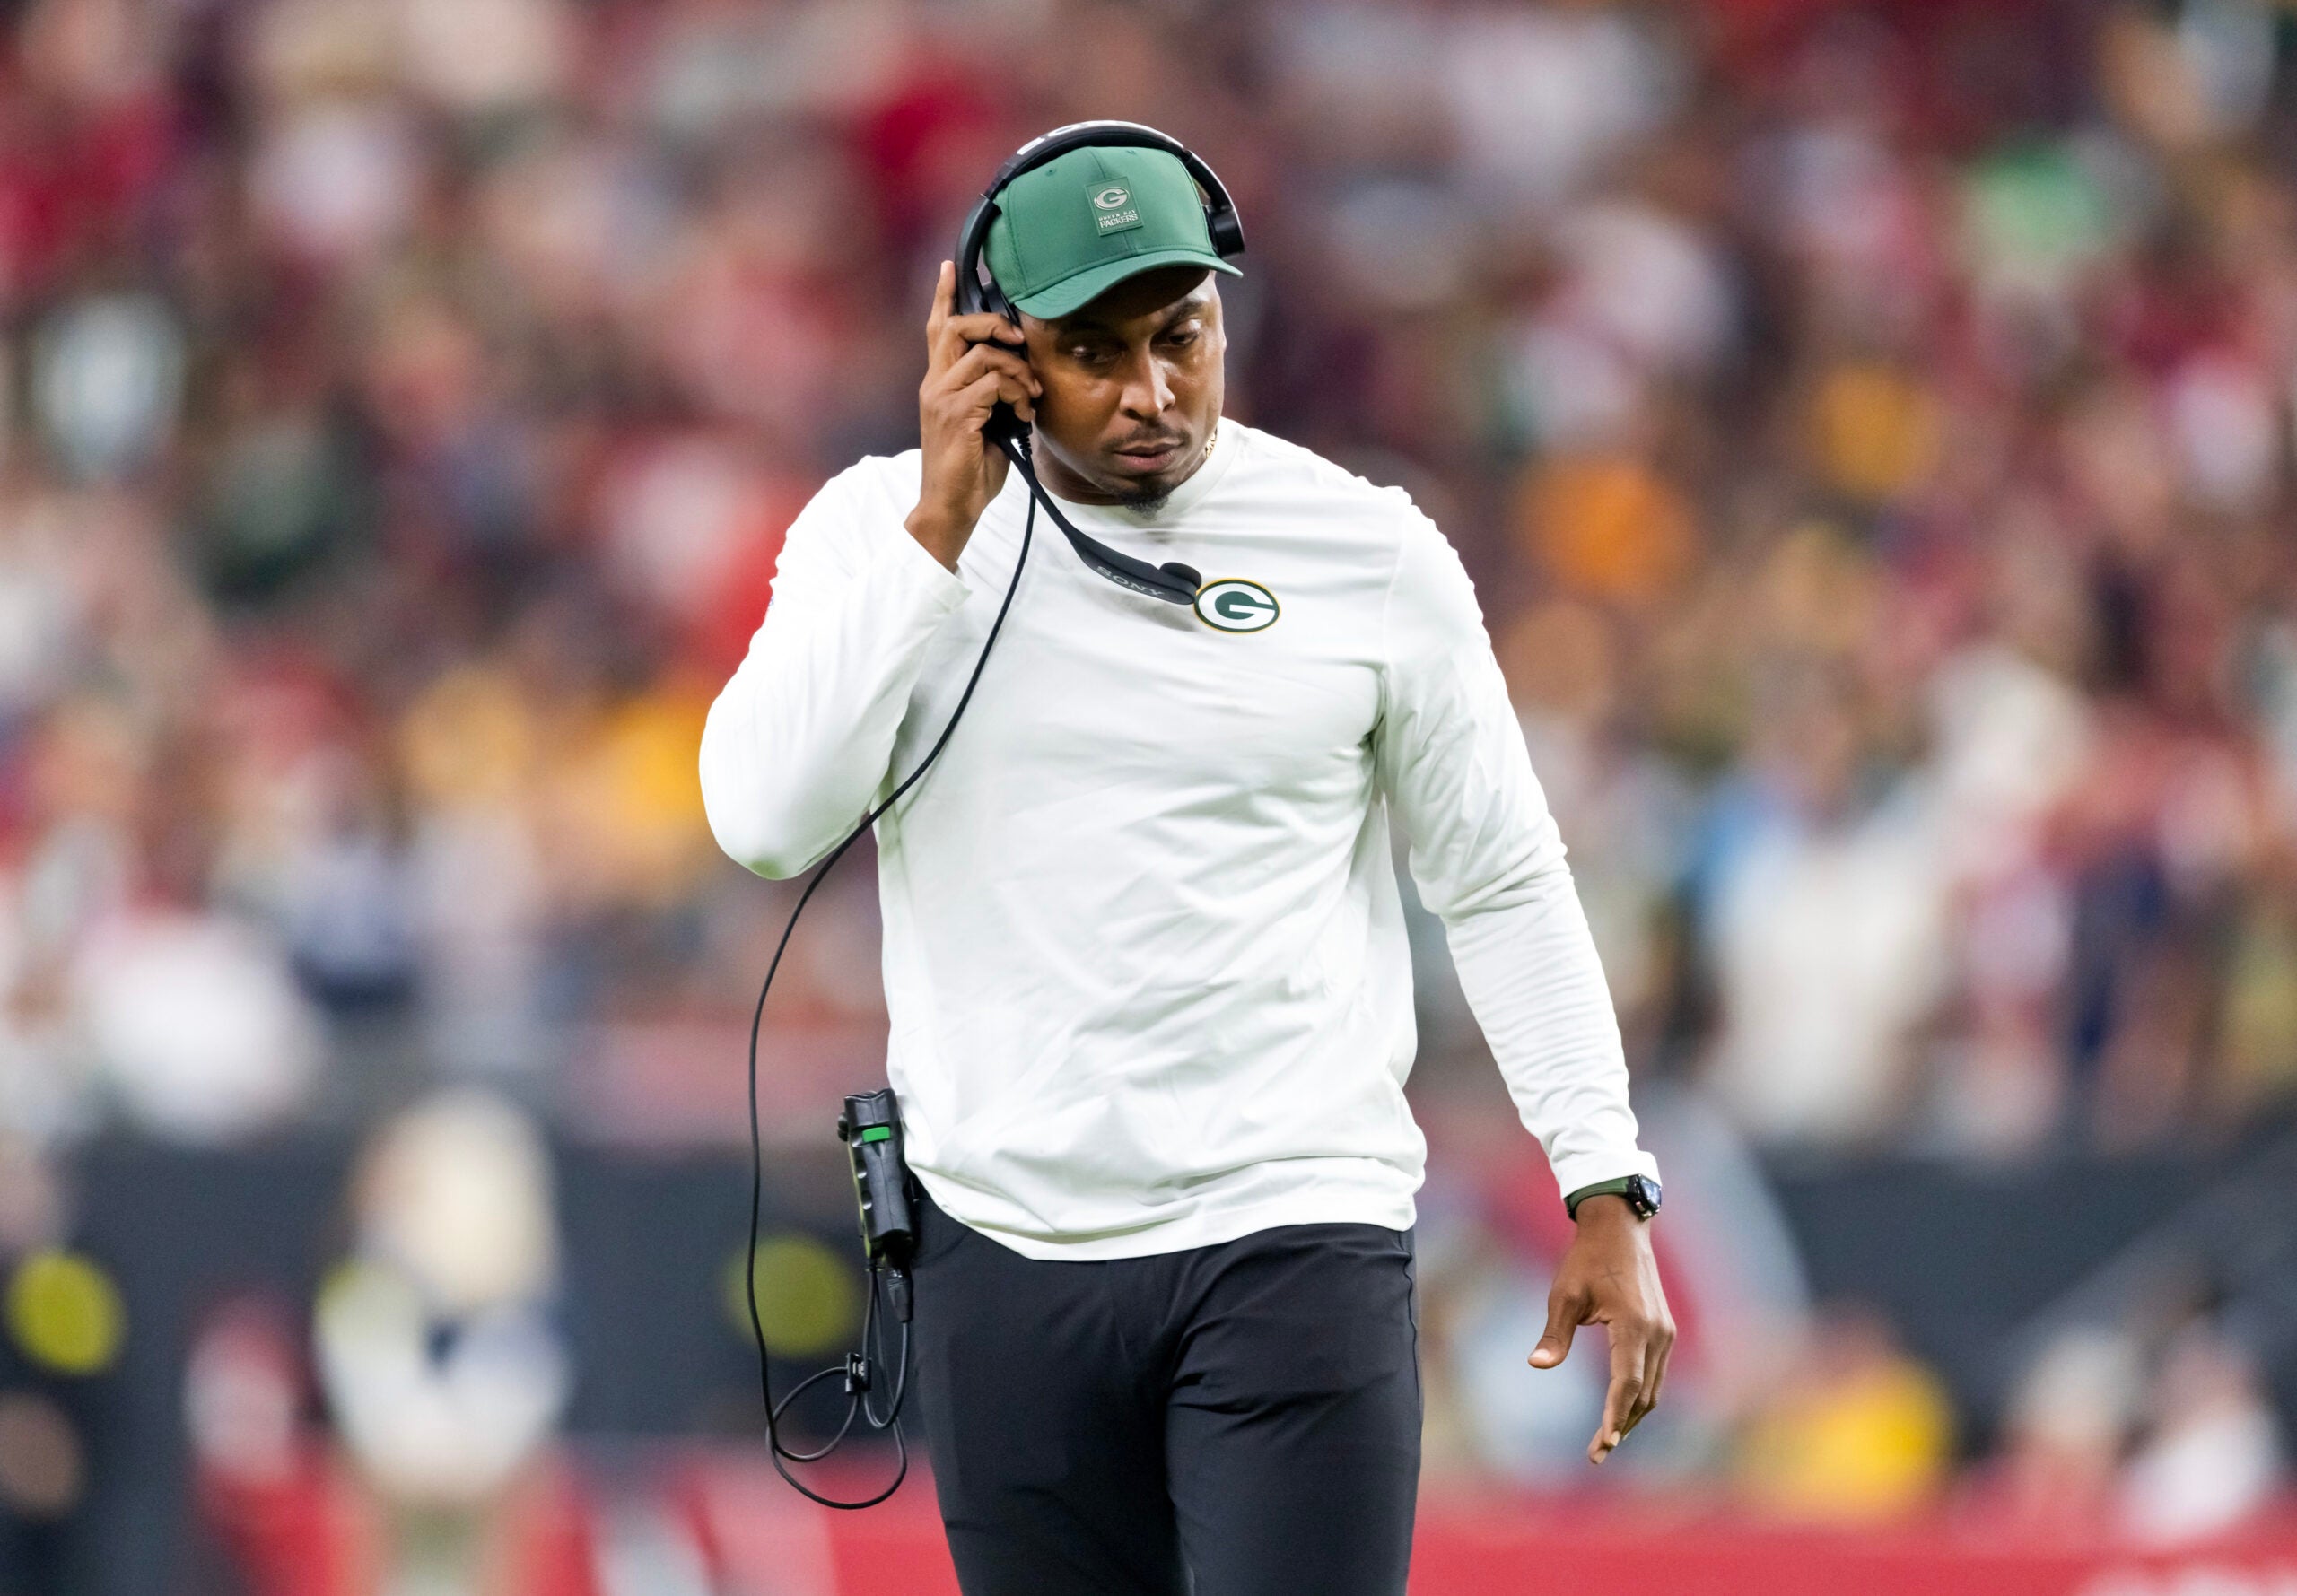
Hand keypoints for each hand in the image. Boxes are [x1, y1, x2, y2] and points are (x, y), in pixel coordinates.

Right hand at [907, 259, 1039, 570]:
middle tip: (1019, 341)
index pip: (936, 329)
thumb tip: (1020, 376)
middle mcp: (934, 385)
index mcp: (937, 383)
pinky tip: (1024, 415)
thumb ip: (990, 394)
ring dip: (1018, 372)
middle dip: (994, 325)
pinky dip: (1017, 394)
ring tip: (1029, 396)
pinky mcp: (958, 414)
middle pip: (956, 328)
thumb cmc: (969, 470)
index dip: (943, 297)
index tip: (950, 267)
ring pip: (985, 356)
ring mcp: (943, 398)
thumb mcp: (983, 423)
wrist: (951, 506)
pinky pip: (994, 383)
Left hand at [1528, 1195, 1674, 1463]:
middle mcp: (1656, 1333)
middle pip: (1643, 1395)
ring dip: (1631, 1415)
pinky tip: (1620, 1409)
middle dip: (1621, 1426)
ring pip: (1653, 1389)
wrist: (1620, 1228)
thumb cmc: (1586, 1259)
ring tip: (1605, 1440)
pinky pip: (1655, 1374)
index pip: (1626, 1384)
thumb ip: (1555, 1333)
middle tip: (1595, 1453)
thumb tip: (1537, 1365)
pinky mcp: (1665, 1330)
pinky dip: (1639, 1396)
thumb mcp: (1564, 1294)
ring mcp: (1665, 1333)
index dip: (1614, 1417)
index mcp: (1633, 1325)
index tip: (1602, 1444)